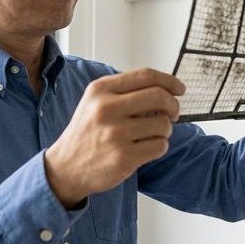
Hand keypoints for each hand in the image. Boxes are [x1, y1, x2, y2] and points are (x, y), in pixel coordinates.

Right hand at [44, 68, 185, 207]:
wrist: (65, 168)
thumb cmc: (86, 133)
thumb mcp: (95, 101)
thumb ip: (125, 90)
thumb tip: (165, 87)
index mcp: (101, 90)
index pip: (146, 76)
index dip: (169, 81)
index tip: (179, 89)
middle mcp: (106, 108)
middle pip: (159, 97)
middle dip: (173, 106)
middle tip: (173, 113)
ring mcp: (115, 133)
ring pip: (163, 124)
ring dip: (165, 130)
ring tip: (150, 135)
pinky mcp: (123, 157)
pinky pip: (160, 146)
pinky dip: (159, 147)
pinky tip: (145, 148)